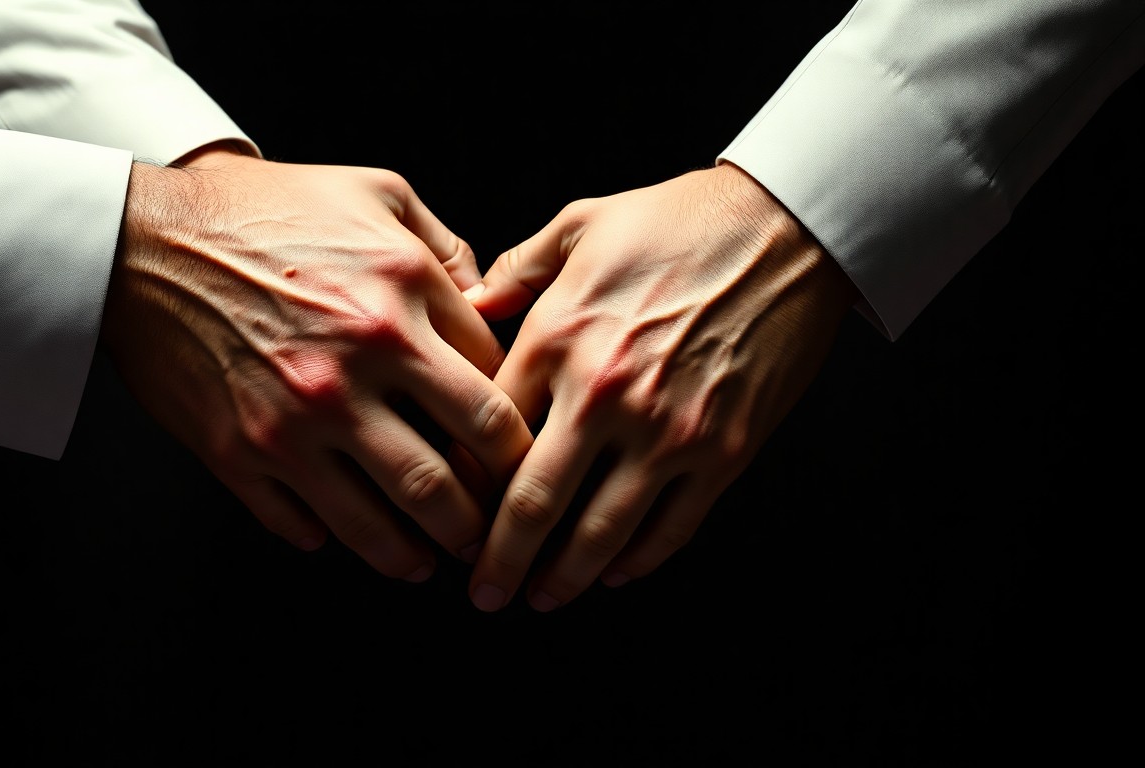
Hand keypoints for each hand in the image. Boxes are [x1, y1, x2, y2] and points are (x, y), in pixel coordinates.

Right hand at [101, 148, 532, 581]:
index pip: (491, 405)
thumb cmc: (265, 209)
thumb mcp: (378, 193)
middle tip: (489, 530)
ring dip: (417, 553)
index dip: (513, 442)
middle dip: (481, 520)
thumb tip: (491, 304)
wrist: (146, 239)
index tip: (511, 459)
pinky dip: (330, 539)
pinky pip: (299, 525)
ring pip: (381, 525)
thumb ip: (449, 248)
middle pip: (448, 483)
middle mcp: (351, 375)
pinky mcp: (237, 455)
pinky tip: (345, 534)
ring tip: (431, 558)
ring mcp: (291, 424)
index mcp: (399, 308)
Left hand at [459, 163, 858, 610]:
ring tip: (541, 596)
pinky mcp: (724, 452)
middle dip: (500, 560)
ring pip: (600, 533)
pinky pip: (672, 528)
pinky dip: (638, 560)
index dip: (465, 483)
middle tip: (484, 592)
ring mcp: (668, 432)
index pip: (491, 435)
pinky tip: (615, 573)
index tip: (454, 510)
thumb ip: (515, 271)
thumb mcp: (580, 225)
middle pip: (534, 504)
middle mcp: (606, 396)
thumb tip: (469, 305)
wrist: (786, 230)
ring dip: (564, 577)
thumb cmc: (679, 221)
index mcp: (559, 339)